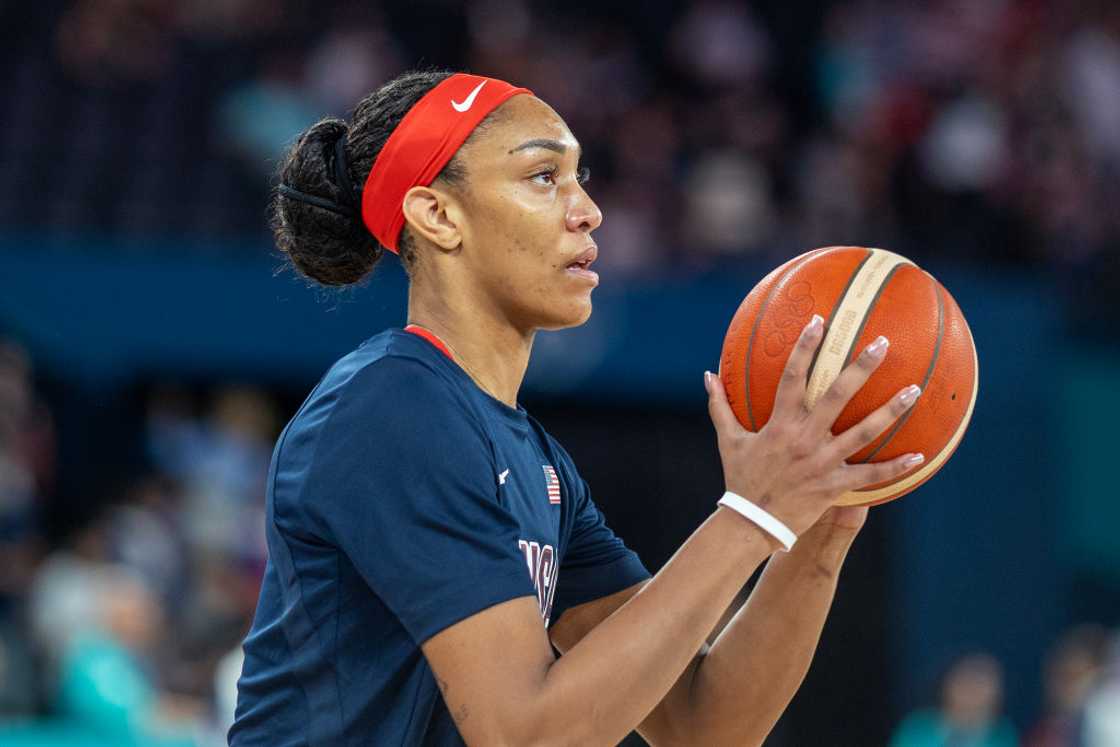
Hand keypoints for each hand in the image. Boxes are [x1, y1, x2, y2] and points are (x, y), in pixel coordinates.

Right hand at [706, 315, 922, 540]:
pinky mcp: (836, 484)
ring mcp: (823, 461)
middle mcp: (805, 437)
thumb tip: (708, 375)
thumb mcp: (728, 439)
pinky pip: (871, 474)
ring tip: (915, 390)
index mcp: (780, 423)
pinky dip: (896, 466)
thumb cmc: (741, 478)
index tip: (820, 322)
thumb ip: (719, 405)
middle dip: (862, 367)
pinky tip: (921, 455)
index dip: (806, 347)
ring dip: (891, 410)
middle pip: (838, 395)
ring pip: (864, 431)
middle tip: (883, 343)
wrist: (752, 522)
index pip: (793, 376)